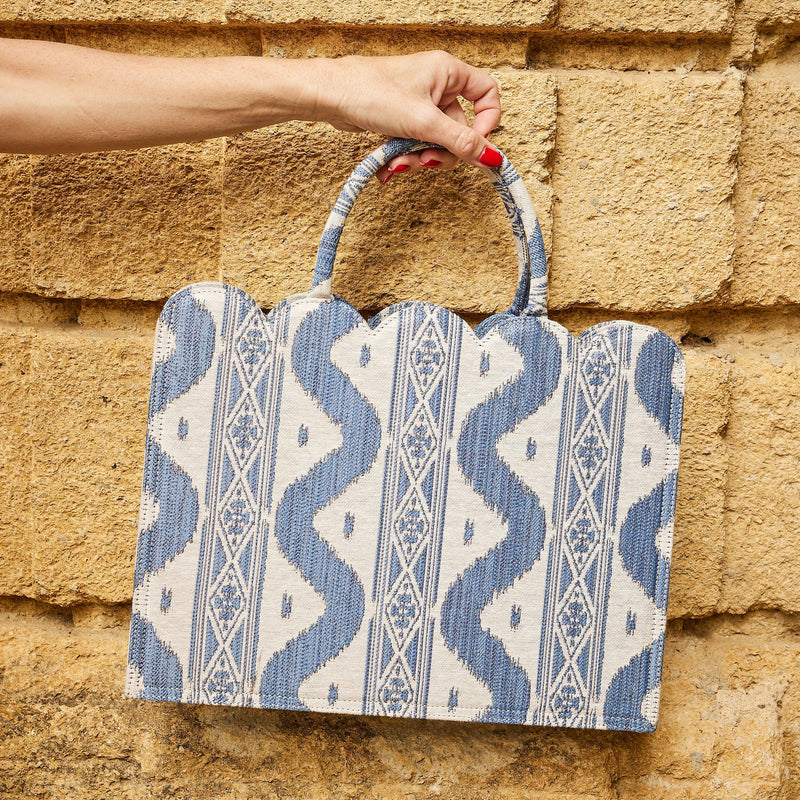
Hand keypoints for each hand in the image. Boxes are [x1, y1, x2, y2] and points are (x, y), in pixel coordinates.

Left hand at [310, 50, 501, 183]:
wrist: (331, 96)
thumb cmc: (372, 92)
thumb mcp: (423, 122)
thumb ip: (460, 142)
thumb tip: (491, 158)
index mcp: (448, 73)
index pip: (487, 94)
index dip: (486, 122)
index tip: (474, 146)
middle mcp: (436, 86)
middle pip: (459, 129)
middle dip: (442, 152)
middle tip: (426, 162)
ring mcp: (418, 105)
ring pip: (436, 142)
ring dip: (420, 159)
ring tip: (399, 164)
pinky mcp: (401, 121)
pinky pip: (415, 145)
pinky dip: (406, 158)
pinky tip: (389, 167)